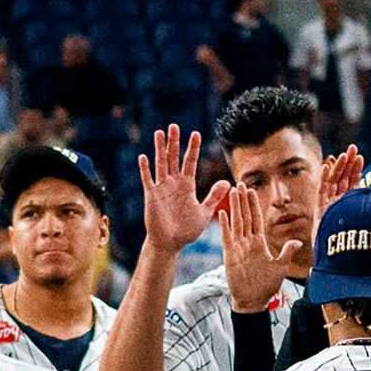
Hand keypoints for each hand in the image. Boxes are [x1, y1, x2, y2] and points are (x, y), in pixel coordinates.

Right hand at [139, 125, 229, 254]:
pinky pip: (148, 180)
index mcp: (186, 186)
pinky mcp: (151, 197)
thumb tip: (228, 182)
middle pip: (173, 158)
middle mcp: (173, 184)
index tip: (196, 133)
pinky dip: (145, 169)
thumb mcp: (204, 212)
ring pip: (160, 164)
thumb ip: (214, 197)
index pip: (190, 162)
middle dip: (174, 142)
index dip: (192, 148)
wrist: (170, 244)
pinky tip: (143, 157)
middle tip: (174, 126)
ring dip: (160, 149)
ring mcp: (161, 189)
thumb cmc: (187, 230)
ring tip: (160, 133)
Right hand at [220, 184, 301, 311]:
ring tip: (232, 192)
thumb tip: (298, 242)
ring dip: (234, 207)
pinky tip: (222, 212)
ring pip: (236, 222)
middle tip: (239, 184)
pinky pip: (227, 237)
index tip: (251, 191)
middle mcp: (248, 243)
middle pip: (244, 216)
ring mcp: (238, 248)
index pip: (256, 219)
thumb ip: (286, 253)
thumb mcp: (280, 267)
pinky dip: (225, 225)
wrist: (253, 301)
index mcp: (259, 243)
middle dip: (242, 200)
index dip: (254, 205)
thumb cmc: (266, 286)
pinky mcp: (230, 255)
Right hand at [315, 145, 363, 237]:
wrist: (347, 258)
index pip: (353, 184)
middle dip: (347, 163)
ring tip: (343, 154)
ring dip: (338, 168)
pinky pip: (321, 193)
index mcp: (352, 206)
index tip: (361, 158)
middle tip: (353, 148)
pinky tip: (326, 167)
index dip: (356, 170)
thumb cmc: (365, 243)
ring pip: (332, 183)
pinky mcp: (319, 213)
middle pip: (342, 180)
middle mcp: (340, 205)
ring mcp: (329, 208)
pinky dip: (323, 180)